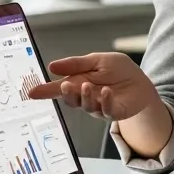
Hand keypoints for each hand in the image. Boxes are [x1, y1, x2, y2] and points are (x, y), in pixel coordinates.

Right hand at [28, 52, 158, 121]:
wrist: (141, 81)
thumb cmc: (118, 70)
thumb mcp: (98, 60)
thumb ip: (76, 64)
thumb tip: (52, 66)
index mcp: (78, 83)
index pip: (59, 88)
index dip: (45, 91)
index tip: (31, 92)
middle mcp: (85, 97)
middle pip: (71, 99)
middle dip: (67, 93)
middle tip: (65, 85)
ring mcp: (98, 106)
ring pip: (86, 106)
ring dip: (85, 96)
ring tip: (87, 85)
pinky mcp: (113, 112)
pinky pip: (106, 110)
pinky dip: (105, 101)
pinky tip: (106, 91)